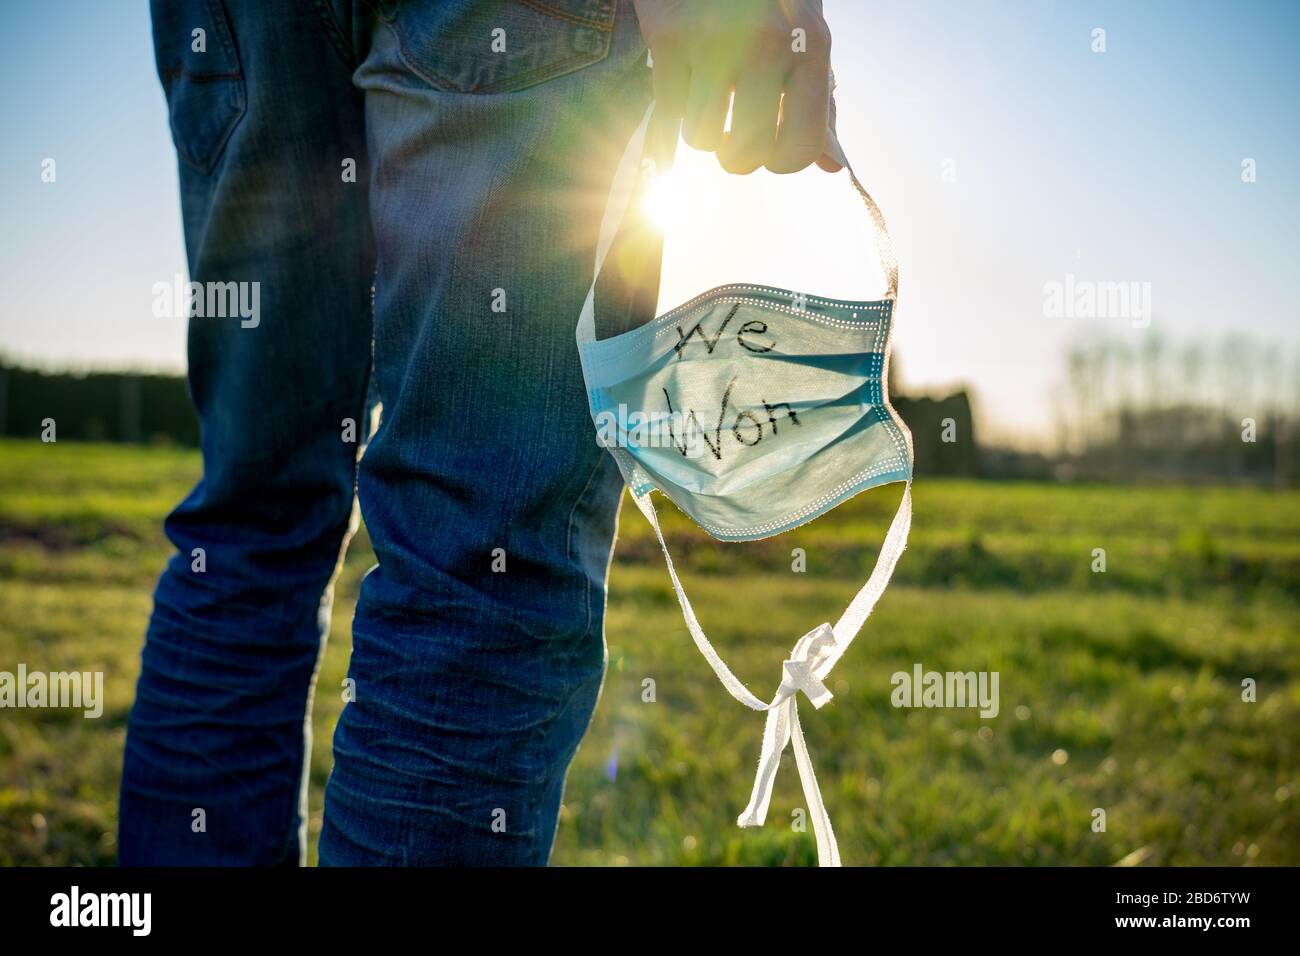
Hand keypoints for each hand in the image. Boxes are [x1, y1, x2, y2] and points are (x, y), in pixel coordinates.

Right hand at [632, 0, 842, 174]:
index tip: (770, 153)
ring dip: (702, 128)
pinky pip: (669, 108)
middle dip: (736, 156)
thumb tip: (831, 166)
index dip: (781, 161)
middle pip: (745, 154)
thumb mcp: (806, 37)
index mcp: (812, 48)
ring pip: (701, 138)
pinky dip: (676, 99)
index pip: (800, 148)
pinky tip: (688, 69)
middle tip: (732, 137)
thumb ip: (820, 101)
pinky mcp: (668, 37)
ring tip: (710, 94)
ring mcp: (714, 41)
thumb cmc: (769, 2)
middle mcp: (766, 45)